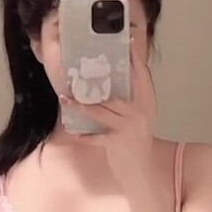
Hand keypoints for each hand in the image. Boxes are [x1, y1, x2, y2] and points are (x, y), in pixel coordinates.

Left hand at [59, 38, 156, 187]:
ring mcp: (129, 126)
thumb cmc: (136, 141)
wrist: (144, 171)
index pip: (141, 74)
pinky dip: (84, 135)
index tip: (128, 40)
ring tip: (64, 99)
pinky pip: (95, 136)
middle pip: (113, 92)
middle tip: (76, 74)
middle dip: (93, 84)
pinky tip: (73, 132)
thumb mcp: (139, 117)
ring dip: (80, 106)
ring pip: (100, 111)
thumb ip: (130, 100)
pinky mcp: (118, 142)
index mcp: (147, 102)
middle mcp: (140, 111)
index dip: (134, 57)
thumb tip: (107, 82)